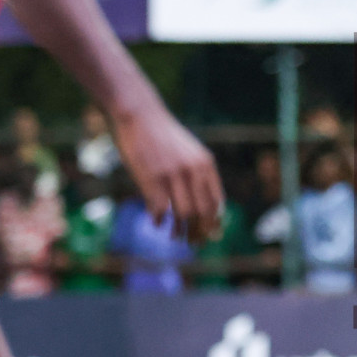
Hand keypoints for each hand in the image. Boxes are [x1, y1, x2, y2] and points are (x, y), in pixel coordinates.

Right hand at [113, 105, 225, 242]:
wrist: (140, 113)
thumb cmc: (163, 135)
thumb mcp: (190, 151)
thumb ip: (199, 174)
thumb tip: (207, 205)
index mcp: (206, 164)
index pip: (216, 202)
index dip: (214, 223)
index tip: (210, 235)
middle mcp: (193, 170)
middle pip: (203, 213)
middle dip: (200, 232)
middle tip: (193, 243)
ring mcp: (173, 174)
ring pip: (184, 215)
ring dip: (180, 231)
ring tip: (175, 236)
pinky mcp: (152, 178)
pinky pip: (160, 209)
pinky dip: (159, 220)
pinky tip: (157, 222)